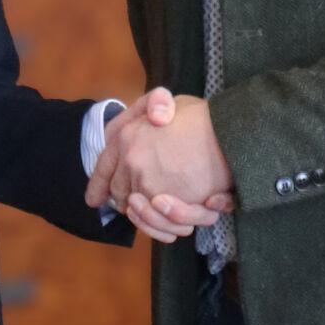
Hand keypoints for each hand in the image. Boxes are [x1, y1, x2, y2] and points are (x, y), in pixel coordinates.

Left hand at [89, 90, 233, 242]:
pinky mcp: (165, 202)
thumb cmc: (203, 117)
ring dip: (147, 215)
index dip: (98, 185)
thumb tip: (156, 118)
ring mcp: (147, 183)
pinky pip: (158, 220)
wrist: (230, 133)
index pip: (103, 167)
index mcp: (126, 135)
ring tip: (161, 206)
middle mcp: (131, 160)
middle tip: (138, 203)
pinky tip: (174, 212)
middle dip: (126, 201)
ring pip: (137, 210)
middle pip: (118, 193)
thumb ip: (156, 108)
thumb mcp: (171, 103)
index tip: (94, 199)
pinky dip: (165, 222)